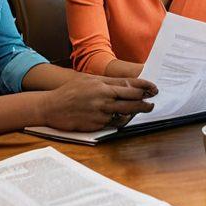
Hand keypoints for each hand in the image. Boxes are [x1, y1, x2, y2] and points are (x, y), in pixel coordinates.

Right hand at [40, 75, 156, 131]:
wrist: (51, 107)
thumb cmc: (70, 92)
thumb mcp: (88, 80)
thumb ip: (108, 82)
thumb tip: (127, 84)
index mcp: (102, 85)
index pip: (130, 85)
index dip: (145, 86)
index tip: (154, 88)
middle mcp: (103, 98)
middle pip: (132, 99)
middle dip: (145, 101)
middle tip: (152, 102)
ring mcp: (100, 112)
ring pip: (125, 113)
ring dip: (137, 112)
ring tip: (143, 110)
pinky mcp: (96, 124)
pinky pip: (113, 122)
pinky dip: (120, 120)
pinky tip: (125, 117)